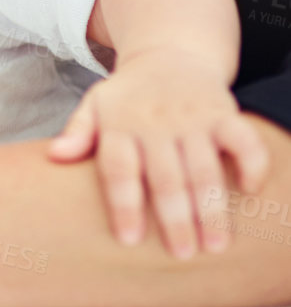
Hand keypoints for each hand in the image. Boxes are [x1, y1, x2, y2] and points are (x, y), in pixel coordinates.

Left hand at [47, 50, 269, 257]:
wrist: (169, 51)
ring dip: (212, 208)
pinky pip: (242, 140)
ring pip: (204, 168)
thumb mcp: (95, 105)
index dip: (124, 206)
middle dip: (175, 219)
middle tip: (182, 255)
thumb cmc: (128, 94)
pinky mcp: (224, 112)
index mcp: (120, 126)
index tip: (129, 240)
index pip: (120, 171)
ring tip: (216, 245)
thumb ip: (77, 132)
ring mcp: (192, 118)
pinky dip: (251, 164)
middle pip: (165, 178)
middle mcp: (157, 124)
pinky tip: (250, 192)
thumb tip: (55, 156)